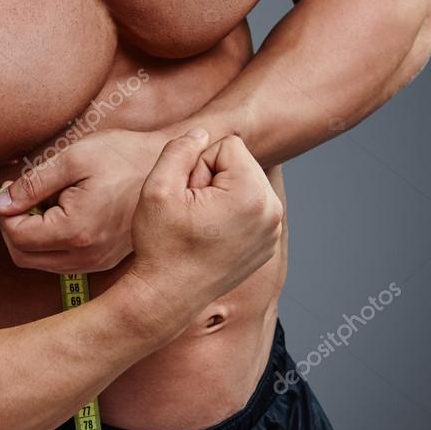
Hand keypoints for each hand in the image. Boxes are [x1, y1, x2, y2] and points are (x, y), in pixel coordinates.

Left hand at [0, 128, 169, 272]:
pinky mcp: (104, 261)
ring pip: (41, 263)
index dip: (6, 211)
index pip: (17, 236)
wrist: (169, 169)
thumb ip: (32, 184)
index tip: (12, 187)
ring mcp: (97, 262)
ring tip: (49, 201)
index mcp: (76, 231)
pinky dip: (53, 242)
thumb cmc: (124, 156)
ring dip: (33, 236)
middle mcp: (86, 256)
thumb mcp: (73, 158)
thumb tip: (0, 204)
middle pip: (24, 257)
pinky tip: (65, 212)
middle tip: (23, 195)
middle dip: (14, 227)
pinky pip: (63, 261)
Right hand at [122, 131, 282, 339]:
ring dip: (220, 195)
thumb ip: (179, 149)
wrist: (167, 296)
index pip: (228, 145)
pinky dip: (230, 214)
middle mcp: (272, 211)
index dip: (198, 165)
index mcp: (252, 194)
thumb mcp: (157, 188)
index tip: (186, 196)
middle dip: (213, 178)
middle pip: (241, 163)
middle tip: (191, 211)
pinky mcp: (268, 244)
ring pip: (245, 184)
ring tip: (200, 224)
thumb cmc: (160, 245)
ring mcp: (273, 231)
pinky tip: (210, 236)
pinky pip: (250, 207)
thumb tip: (201, 132)